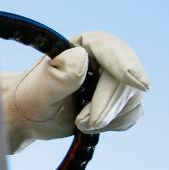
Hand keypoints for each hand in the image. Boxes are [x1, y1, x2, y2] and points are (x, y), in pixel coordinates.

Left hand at [0, 31, 149, 153]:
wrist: (30, 115)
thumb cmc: (31, 98)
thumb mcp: (40, 89)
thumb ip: (61, 76)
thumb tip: (82, 56)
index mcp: (82, 45)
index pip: (110, 49)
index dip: (126, 65)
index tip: (139, 84)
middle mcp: (103, 58)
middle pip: (126, 79)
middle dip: (108, 105)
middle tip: (82, 123)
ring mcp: (115, 79)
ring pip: (133, 99)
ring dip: (108, 118)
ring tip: (78, 122)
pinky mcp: (120, 100)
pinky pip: (131, 114)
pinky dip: (114, 124)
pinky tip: (90, 124)